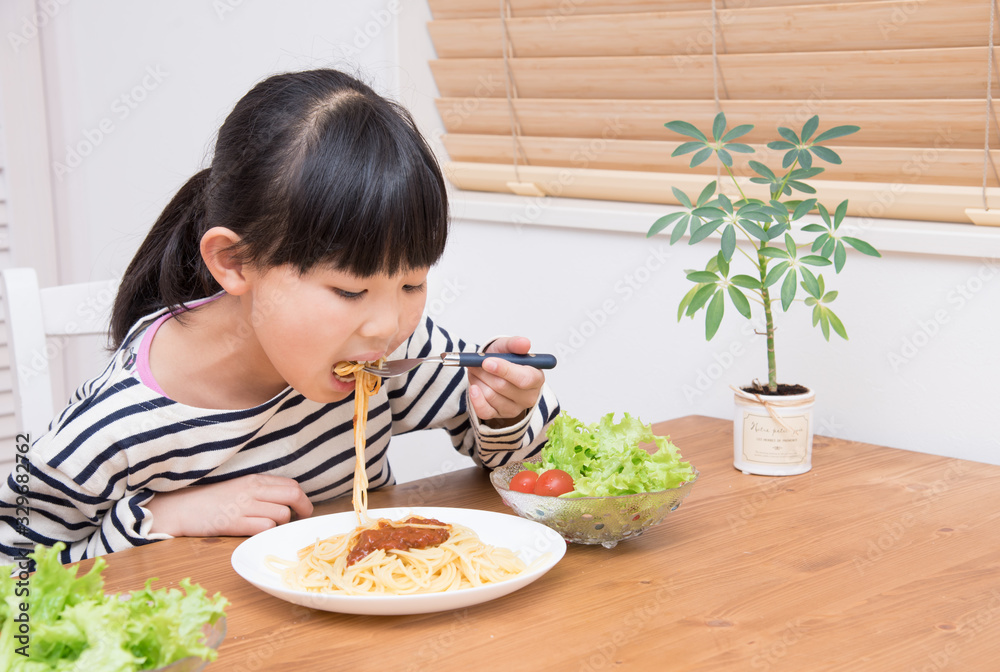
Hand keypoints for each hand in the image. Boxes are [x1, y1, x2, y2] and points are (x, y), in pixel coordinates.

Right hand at [147, 474, 312, 536]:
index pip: (291, 485)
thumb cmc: (213, 500)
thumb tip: (288, 502)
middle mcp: (252, 490)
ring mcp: (244, 506)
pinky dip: (268, 533)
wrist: (182, 508)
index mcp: (255, 480)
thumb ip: (262, 491)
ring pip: (282, 514)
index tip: (302, 510)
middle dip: (304, 509)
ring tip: (275, 529)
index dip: (302, 498)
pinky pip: (265, 528)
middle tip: (302, 520)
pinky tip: (260, 535)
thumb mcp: (240, 487)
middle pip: (293, 495)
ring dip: (284, 524)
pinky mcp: (234, 522)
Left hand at [467, 336, 543, 425]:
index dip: (505, 370)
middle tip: (475, 362)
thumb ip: (515, 344)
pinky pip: (485, 412)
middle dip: (485, 373)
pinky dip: (476, 399)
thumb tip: (524, 343)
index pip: (524, 379)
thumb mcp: (508, 347)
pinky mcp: (499, 415)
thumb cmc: (504, 359)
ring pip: (491, 396)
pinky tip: (473, 388)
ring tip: (476, 371)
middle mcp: (528, 396)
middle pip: (503, 387)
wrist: (493, 371)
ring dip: (478, 381)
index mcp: (536, 378)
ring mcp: (514, 408)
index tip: (487, 361)